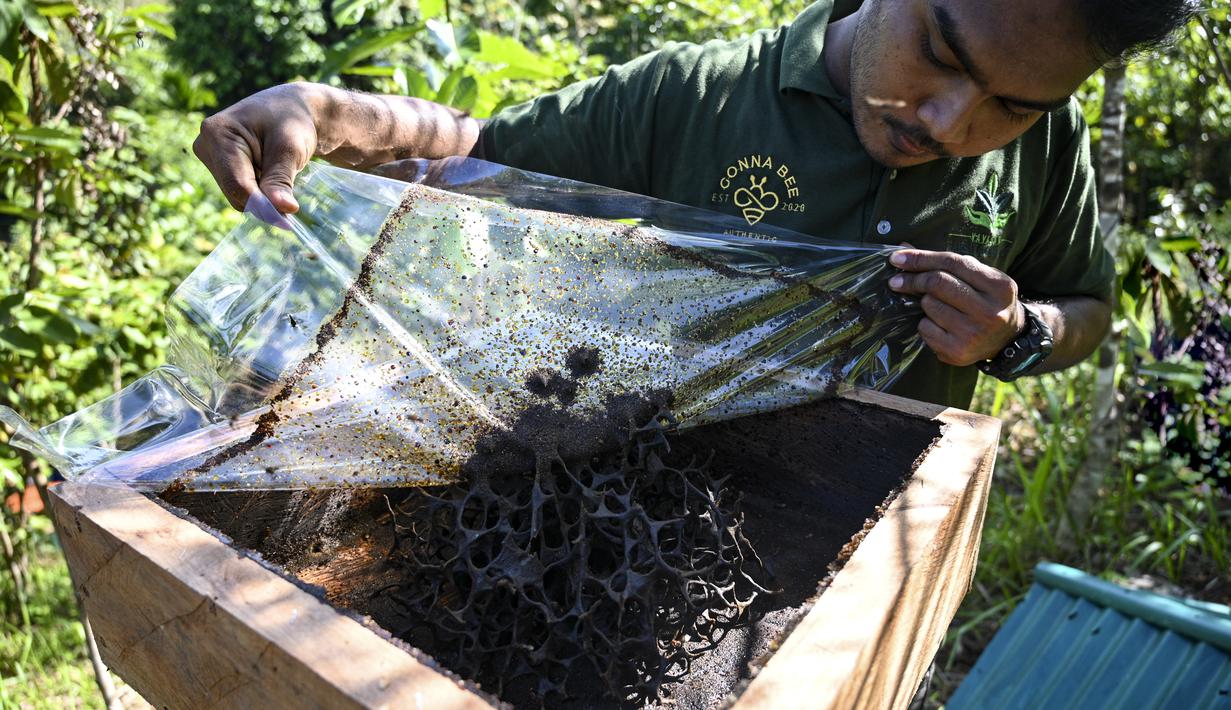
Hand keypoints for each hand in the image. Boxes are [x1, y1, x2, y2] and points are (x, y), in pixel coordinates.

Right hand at [192, 83, 319, 213]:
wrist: (290, 109)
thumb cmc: (291, 122)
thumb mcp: (290, 149)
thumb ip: (281, 180)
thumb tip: (282, 209)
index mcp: (217, 133)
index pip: (236, 183)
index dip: (262, 205)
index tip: (287, 221)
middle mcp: (205, 145)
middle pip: (235, 193)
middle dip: (264, 198)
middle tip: (291, 191)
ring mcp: (209, 157)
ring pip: (237, 196)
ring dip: (262, 194)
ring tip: (279, 170)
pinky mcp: (217, 167)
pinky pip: (238, 193)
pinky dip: (259, 191)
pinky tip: (269, 172)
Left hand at [887, 248, 1024, 365]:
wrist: (1006, 339)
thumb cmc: (986, 301)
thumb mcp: (980, 278)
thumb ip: (948, 263)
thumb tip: (904, 249)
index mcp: (999, 286)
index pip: (953, 263)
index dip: (921, 258)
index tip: (897, 258)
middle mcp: (989, 311)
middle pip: (938, 283)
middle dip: (914, 279)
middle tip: (898, 280)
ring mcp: (973, 333)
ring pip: (929, 305)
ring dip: (925, 302)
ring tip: (938, 306)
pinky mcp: (957, 351)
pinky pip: (925, 328)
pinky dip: (925, 322)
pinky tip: (939, 325)